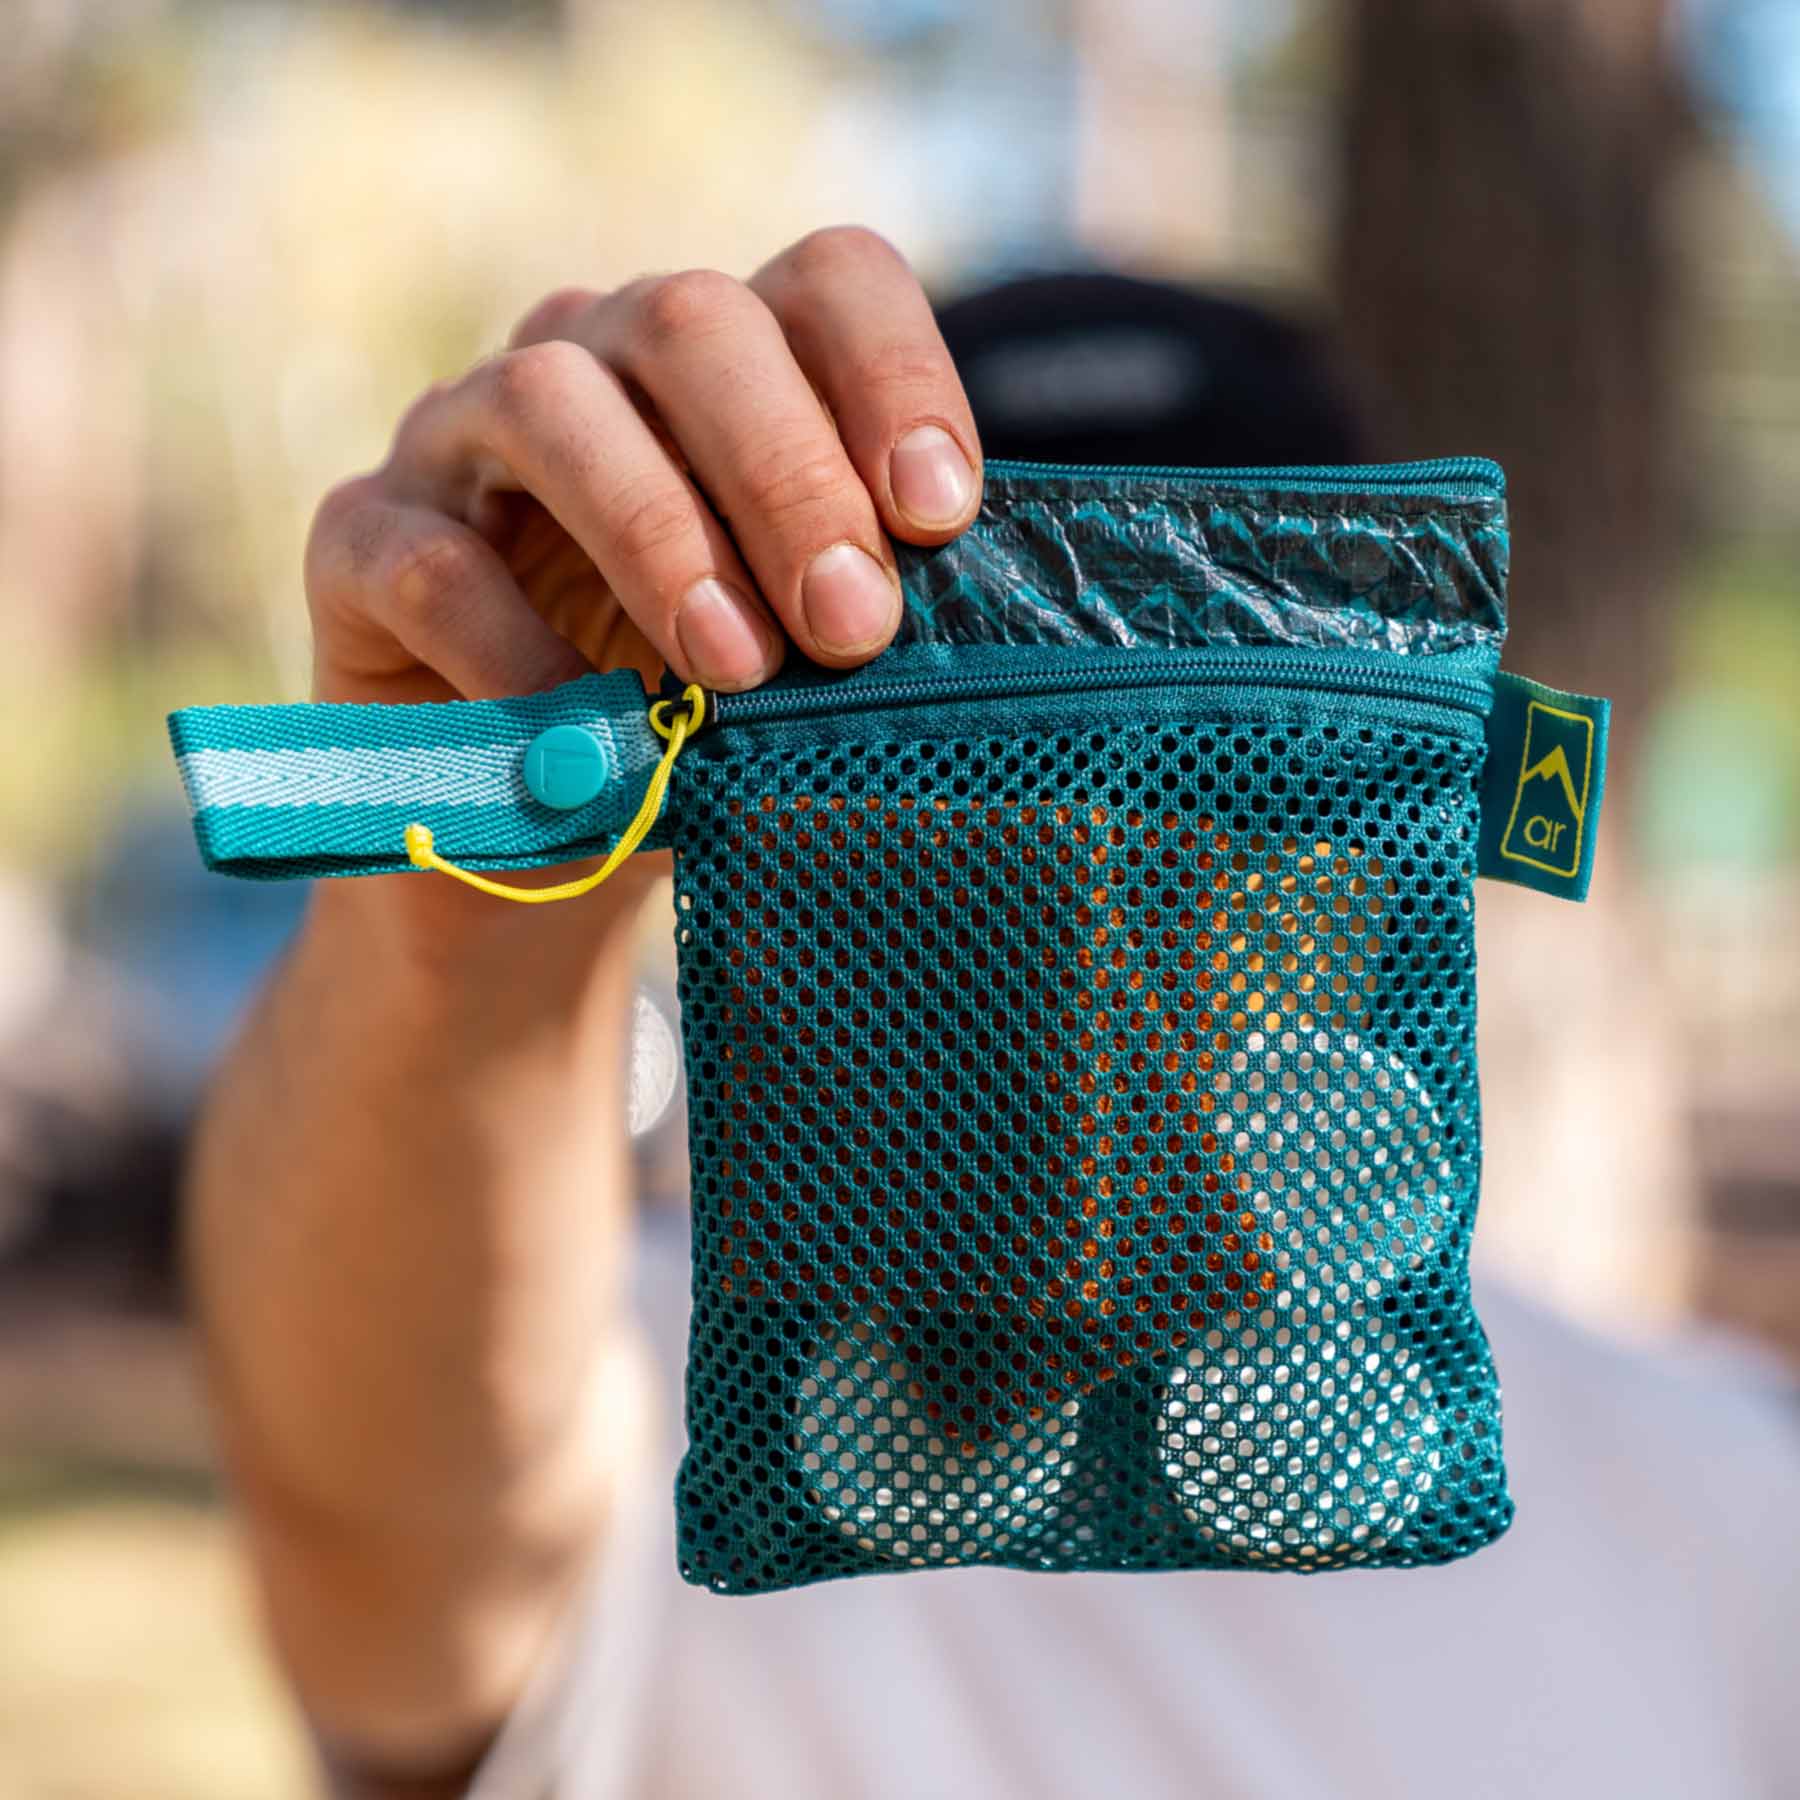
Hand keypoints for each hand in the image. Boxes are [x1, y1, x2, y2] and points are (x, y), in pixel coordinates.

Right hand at [303, 224, 983, 712]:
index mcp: (725, 376)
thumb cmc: (693, 735)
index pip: (825, 285)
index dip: (895, 376)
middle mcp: (593, 365)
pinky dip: (515, 650)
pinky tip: (588, 738)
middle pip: (693, 323)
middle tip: (853, 626)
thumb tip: (973, 634)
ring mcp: (461, 440)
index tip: (941, 516)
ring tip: (734, 673)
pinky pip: (429, 559)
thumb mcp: (798, 673)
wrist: (527, 842)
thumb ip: (858, 622)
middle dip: (789, 475)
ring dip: (658, 535)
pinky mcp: (361, 542)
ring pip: (550, 400)